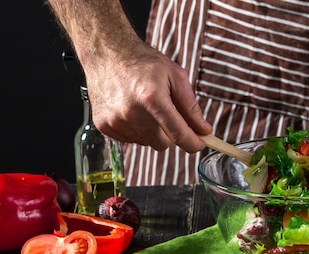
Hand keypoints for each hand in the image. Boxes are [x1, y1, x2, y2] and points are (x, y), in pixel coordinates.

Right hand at [83, 41, 211, 151]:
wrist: (107, 53)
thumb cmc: (143, 62)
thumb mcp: (175, 77)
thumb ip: (191, 106)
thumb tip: (204, 130)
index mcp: (152, 98)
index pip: (178, 135)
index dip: (193, 143)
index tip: (200, 143)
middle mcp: (131, 113)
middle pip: (163, 144)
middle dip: (170, 133)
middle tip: (166, 113)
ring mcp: (115, 121)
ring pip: (147, 142)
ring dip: (151, 131)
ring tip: (144, 106)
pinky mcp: (104, 126)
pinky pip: (130, 140)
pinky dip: (136, 130)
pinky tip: (132, 110)